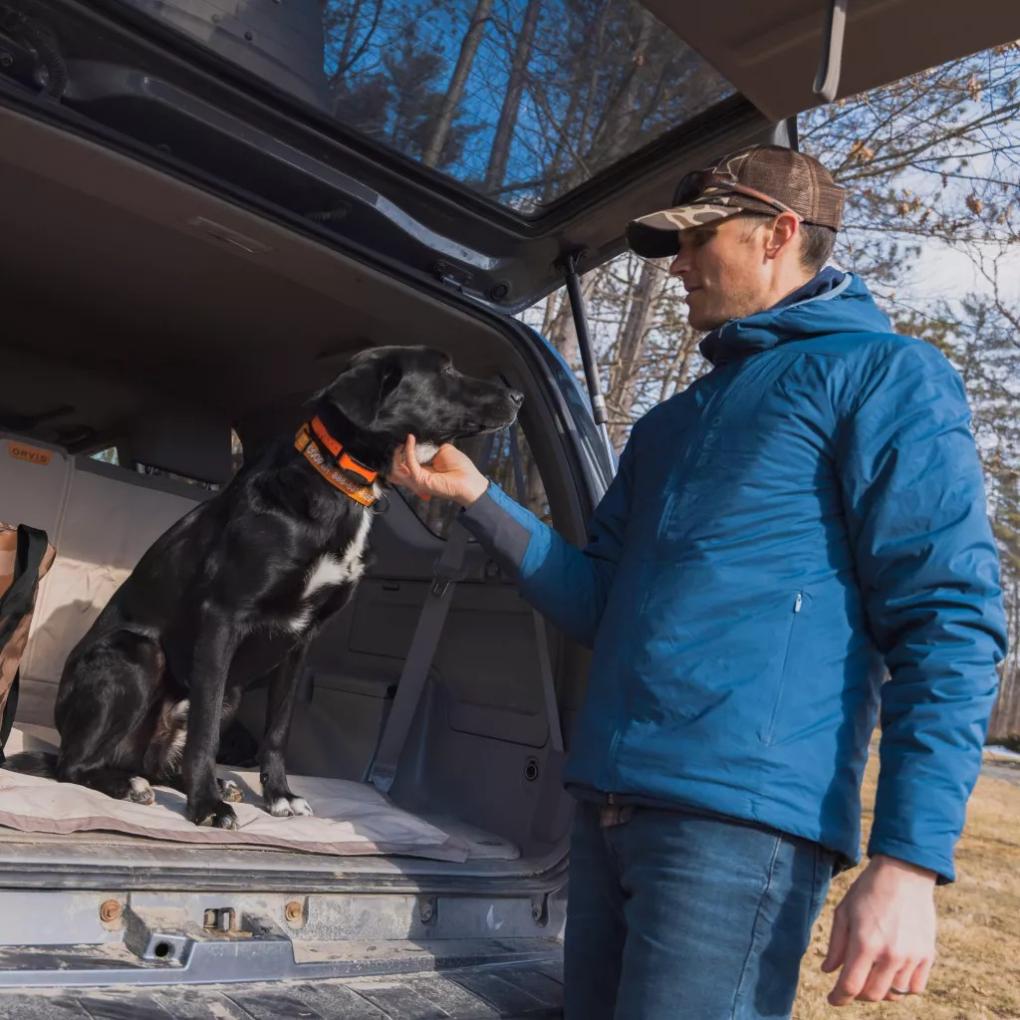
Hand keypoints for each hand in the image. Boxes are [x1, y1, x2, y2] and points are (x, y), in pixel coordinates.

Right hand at [389, 434, 488, 506]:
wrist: (470, 481)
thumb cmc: (461, 469)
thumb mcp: (443, 450)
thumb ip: (429, 446)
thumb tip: (419, 441)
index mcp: (423, 470)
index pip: (404, 462)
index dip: (402, 450)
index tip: (406, 438)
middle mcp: (418, 476)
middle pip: (397, 467)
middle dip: (396, 453)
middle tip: (401, 442)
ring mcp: (417, 480)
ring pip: (397, 468)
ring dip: (398, 453)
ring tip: (403, 442)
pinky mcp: (420, 480)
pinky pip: (409, 463)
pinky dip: (408, 449)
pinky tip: (411, 440)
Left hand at [822, 854, 936, 1004]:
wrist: (904, 874)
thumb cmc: (868, 890)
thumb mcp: (844, 912)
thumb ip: (836, 945)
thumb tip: (828, 971)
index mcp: (865, 943)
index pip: (850, 986)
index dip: (838, 997)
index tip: (832, 999)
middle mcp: (890, 955)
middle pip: (872, 994)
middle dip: (858, 993)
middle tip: (851, 984)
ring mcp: (911, 957)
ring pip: (894, 994)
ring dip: (880, 990)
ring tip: (871, 976)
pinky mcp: (927, 955)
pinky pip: (915, 987)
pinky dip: (902, 988)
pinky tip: (892, 975)